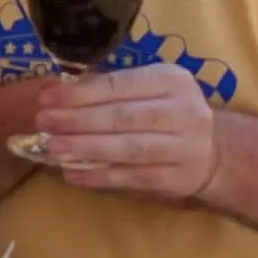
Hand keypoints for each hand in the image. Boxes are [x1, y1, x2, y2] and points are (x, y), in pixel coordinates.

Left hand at [34, 63, 220, 200]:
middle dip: (78, 120)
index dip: (81, 92)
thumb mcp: (151, 89)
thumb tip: (57, 92)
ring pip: (128, 148)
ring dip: (86, 148)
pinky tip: (73, 174)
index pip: (121, 85)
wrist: (214, 150)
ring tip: (52, 148)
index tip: (47, 97)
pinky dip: (100, 176)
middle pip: (123, 117)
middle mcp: (182, 111)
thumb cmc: (167, 112)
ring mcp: (183, 147)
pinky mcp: (176, 178)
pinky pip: (132, 177)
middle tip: (42, 122)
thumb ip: (112, 89)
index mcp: (171, 80)